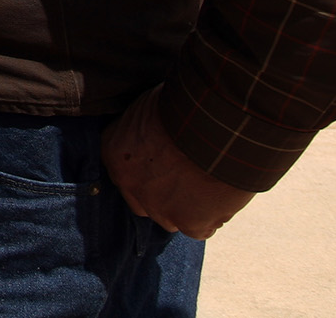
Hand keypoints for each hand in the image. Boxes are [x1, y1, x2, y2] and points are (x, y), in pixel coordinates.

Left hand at [102, 86, 254, 240]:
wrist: (214, 123)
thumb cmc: (182, 107)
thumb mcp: (147, 108)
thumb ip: (140, 128)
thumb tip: (149, 129)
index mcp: (114, 155)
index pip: (125, 171)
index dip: (146, 169)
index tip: (164, 163)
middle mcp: (130, 186)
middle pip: (144, 198)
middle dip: (162, 191)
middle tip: (187, 175)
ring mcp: (159, 208)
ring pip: (172, 216)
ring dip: (188, 205)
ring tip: (210, 183)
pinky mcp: (190, 223)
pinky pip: (199, 229)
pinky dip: (211, 217)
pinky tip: (221, 198)